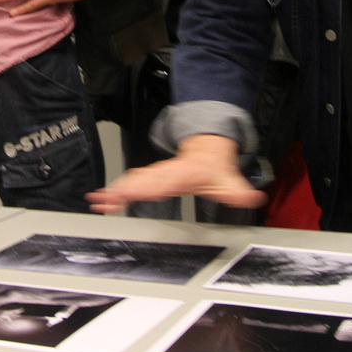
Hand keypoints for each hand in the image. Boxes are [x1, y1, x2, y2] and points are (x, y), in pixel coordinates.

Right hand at [87, 134, 265, 213]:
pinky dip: (117, 190)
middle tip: (103, 201)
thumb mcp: (230, 181)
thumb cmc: (214, 168)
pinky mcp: (150, 179)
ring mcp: (156, 175)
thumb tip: (253, 196)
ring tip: (98, 201)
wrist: (207, 150)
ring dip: (114, 191)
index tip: (134, 191)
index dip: (147, 186)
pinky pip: (131, 183)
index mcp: (181, 174)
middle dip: (122, 190)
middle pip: (140, 182)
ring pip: (132, 181)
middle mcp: (165, 173)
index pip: (162, 181)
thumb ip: (240, 191)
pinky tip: (104, 198)